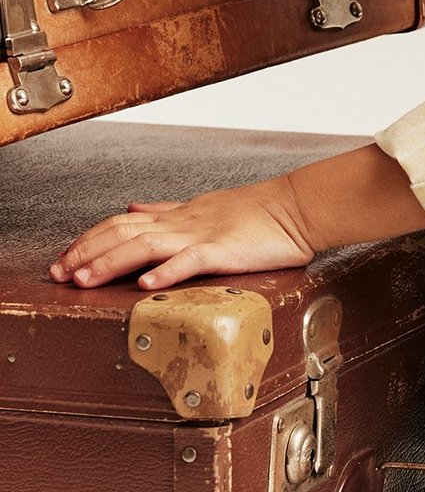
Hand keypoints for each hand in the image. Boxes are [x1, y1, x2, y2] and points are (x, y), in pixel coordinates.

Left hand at [48, 176, 314, 291]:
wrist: (299, 207)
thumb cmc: (261, 214)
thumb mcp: (207, 207)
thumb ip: (168, 210)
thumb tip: (133, 208)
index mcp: (179, 216)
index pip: (121, 224)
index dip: (89, 240)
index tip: (65, 258)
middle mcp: (183, 223)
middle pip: (122, 234)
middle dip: (86, 254)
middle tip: (59, 274)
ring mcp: (202, 235)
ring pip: (145, 246)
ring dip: (110, 263)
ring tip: (84, 280)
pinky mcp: (224, 250)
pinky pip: (190, 261)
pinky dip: (166, 272)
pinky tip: (145, 284)